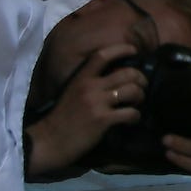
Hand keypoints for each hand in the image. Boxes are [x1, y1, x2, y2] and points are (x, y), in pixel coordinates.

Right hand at [26, 46, 146, 175]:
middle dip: (141, 79)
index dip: (121, 49)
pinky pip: (131, 113)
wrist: (49, 141)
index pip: (102, 56)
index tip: (134, 51)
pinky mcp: (103, 120)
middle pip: (128, 73)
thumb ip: (90, 83)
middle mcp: (90, 87)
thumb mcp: (72, 92)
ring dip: (140, 96)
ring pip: (133, 91)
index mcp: (81, 78)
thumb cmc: (61, 118)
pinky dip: (136, 116)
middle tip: (142, 87)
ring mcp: (97, 103)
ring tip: (136, 103)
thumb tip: (115, 79)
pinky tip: (132, 119)